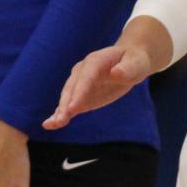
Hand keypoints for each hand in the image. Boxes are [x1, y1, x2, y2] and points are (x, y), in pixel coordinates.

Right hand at [44, 17, 171, 130]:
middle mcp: (83, 71)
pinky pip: (69, 105)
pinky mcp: (81, 95)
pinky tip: (50, 125)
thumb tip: (116, 73)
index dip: (80, 91)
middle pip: (72, 87)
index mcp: (96, 61)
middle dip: (66, 103)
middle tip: (61, 119)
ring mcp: (80, 83)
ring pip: (68, 97)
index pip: (86, 76)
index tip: (74, 107)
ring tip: (54, 124)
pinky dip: (60, 114)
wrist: (129, 62)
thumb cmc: (134, 62)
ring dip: (61, 111)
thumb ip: (127, 69)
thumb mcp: (136, 64)